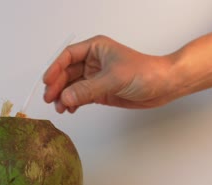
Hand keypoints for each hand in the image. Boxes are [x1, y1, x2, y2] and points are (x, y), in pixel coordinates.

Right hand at [43, 35, 178, 112]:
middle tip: (50, 99)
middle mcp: (93, 62)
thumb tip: (65, 97)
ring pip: (72, 86)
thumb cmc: (145, 72)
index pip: (67, 57)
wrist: (164, 85)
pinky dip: (73, 103)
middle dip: (57, 86)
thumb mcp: (114, 78)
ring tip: (60, 108)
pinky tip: (70, 109)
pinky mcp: (100, 91)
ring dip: (64, 97)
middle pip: (66, 73)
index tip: (47, 82)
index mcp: (95, 49)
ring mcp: (95, 77)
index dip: (55, 68)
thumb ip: (88, 89)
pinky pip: (80, 96)